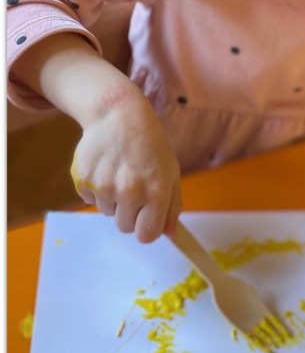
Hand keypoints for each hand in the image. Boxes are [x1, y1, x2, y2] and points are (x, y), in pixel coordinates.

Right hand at [70, 89, 180, 242]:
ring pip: (107, 212)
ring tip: (120, 171)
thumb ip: (173, 206)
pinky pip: (90, 199)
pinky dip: (97, 188)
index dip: (146, 228)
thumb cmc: (150, 146)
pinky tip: (106, 167)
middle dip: (130, 213)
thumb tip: (170, 235)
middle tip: (133, 187)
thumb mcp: (171, 172)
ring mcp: (104, 186)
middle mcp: (129, 192)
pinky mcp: (83, 179)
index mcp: (156, 192)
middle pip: (124, 227)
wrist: (118, 116)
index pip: (146, 235)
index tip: (145, 219)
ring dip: (113, 198)